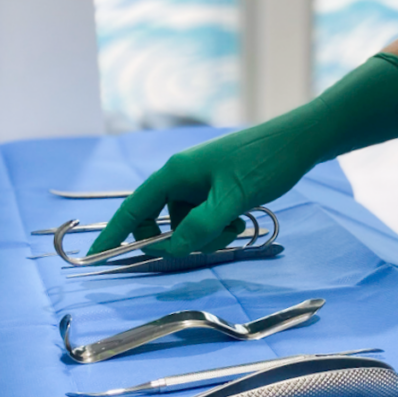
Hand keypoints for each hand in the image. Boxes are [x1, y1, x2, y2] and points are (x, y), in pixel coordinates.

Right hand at [87, 115, 323, 257]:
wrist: (299, 142)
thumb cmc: (264, 163)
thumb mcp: (231, 199)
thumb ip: (201, 226)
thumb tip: (172, 249)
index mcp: (175, 173)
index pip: (134, 207)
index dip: (115, 233)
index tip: (98, 255)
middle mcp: (183, 176)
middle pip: (164, 220)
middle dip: (182, 238)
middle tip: (209, 242)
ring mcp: (202, 181)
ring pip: (190, 223)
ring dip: (208, 233)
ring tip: (236, 226)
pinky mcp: (220, 186)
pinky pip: (207, 216)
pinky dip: (220, 225)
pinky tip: (242, 219)